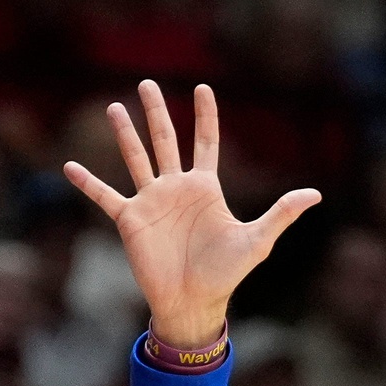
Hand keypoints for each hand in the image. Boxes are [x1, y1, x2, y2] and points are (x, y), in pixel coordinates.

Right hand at [63, 80, 319, 347]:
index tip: (203, 88)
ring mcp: (151, 202)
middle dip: (157, 112)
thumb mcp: (257, 240)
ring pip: (135, 158)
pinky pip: (105, 197)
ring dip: (124, 134)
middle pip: (165, 141)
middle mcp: (176, 189)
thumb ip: (281, 213)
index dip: (205, 116)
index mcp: (205, 188)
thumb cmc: (226, 274)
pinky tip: (68, 166)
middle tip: (147, 83)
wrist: (194, 303)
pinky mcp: (130, 220)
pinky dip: (87, 183)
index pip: (205, 143)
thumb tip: (316, 194)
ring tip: (115, 107)